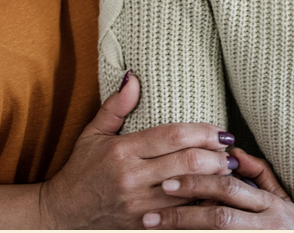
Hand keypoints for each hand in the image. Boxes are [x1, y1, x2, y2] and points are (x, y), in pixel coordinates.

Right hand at [39, 73, 236, 228]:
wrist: (62, 215)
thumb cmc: (80, 170)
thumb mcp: (92, 134)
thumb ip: (116, 106)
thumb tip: (133, 77)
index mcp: (122, 151)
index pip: (172, 136)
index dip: (201, 131)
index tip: (221, 130)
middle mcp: (132, 178)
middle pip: (186, 163)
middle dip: (215, 156)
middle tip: (231, 151)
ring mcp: (139, 206)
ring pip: (188, 192)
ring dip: (214, 182)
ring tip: (230, 172)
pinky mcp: (143, 227)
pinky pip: (180, 217)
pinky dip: (199, 206)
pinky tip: (213, 198)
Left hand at [141, 147, 293, 229]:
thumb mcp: (283, 200)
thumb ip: (259, 174)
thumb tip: (233, 152)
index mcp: (272, 205)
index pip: (230, 188)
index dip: (198, 182)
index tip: (167, 180)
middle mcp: (267, 226)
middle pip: (220, 214)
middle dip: (183, 209)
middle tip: (154, 206)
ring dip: (183, 230)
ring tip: (153, 226)